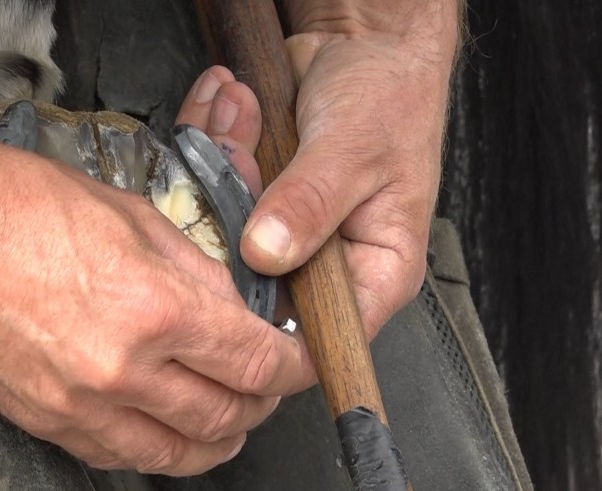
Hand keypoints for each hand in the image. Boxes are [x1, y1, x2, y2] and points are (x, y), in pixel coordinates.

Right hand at [0, 68, 300, 475]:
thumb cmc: (26, 207)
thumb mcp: (137, 219)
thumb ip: (198, 275)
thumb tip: (237, 312)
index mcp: (155, 309)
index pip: (255, 363)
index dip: (293, 368)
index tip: (301, 362)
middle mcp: (120, 370)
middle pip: (225, 416)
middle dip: (261, 403)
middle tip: (267, 387)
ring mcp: (78, 405)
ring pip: (176, 453)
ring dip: (217, 440)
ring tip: (230, 421)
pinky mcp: (43, 422)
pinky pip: (119, 457)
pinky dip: (157, 450)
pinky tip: (168, 431)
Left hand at [241, 4, 460, 358]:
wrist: (366, 40)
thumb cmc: (390, 95)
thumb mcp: (354, 150)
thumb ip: (309, 203)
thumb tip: (266, 254)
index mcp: (377, 270)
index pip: (327, 338)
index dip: (274, 334)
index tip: (230, 299)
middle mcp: (331, 261)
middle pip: (261, 284)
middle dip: (236, 217)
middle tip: (245, 162)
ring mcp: (290, 231)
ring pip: (228, 231)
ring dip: (223, 165)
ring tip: (243, 116)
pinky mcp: (260, 199)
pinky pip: (217, 188)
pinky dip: (212, 142)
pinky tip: (229, 106)